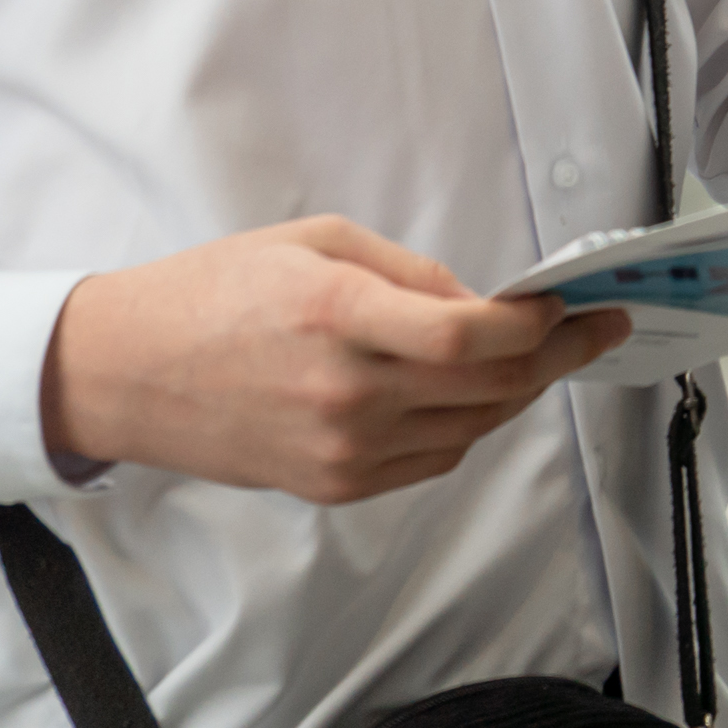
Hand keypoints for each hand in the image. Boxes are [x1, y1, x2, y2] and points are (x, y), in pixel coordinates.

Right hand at [39, 216, 630, 504]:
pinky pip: (433, 460)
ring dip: (520, 392)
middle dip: (559, 356)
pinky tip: (477, 392)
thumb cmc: (216, 293)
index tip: (573, 303)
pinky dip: (469, 426)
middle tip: (598, 327)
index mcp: (339, 316)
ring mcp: (339, 450)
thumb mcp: (318, 243)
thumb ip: (411, 273)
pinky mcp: (333, 485)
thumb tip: (485, 304)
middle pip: (490, 386)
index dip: (540, 324)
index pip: (471, 336)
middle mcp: (344, 393)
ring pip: (472, 428)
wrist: (128, 373)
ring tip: (546, 355)